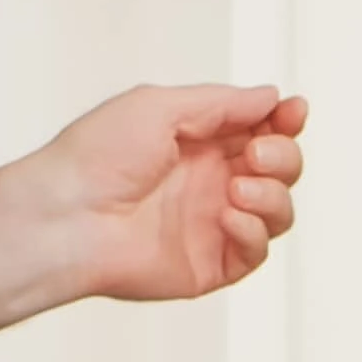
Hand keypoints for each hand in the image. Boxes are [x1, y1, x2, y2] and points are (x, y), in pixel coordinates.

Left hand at [9, 83, 308, 303]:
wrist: (66, 215)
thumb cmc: (97, 155)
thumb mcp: (160, 107)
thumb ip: (221, 103)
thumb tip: (271, 97)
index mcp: (200, 141)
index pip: (262, 129)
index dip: (285, 120)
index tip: (294, 111)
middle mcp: (211, 182)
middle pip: (281, 168)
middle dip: (284, 155)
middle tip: (257, 153)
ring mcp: (212, 224)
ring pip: (278, 211)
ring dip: (274, 194)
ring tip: (238, 188)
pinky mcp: (210, 265)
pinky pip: (257, 251)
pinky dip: (254, 231)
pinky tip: (228, 216)